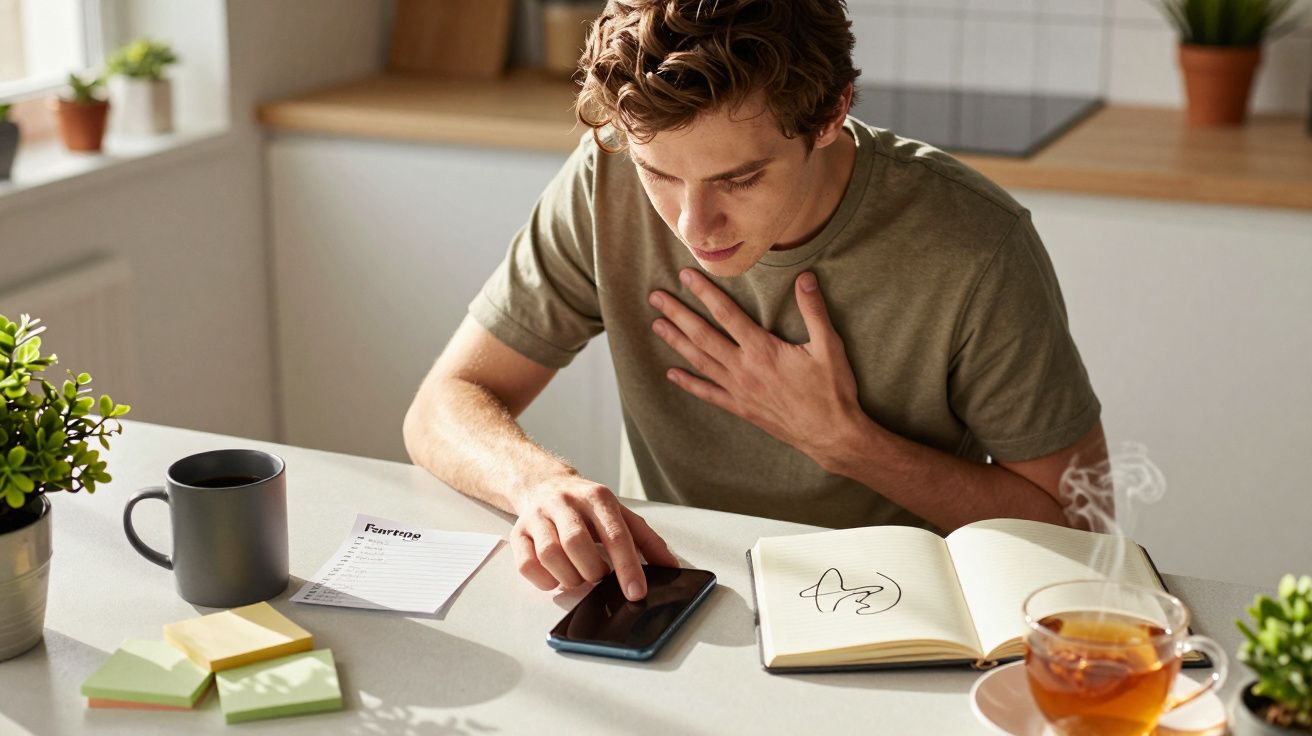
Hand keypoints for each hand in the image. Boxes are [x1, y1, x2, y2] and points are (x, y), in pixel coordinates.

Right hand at [510, 475, 678, 600]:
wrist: (544, 484)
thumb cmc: (586, 506)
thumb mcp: (620, 514)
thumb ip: (647, 540)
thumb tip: (671, 567)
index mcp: (597, 497)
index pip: (615, 534)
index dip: (627, 567)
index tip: (636, 592)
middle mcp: (565, 503)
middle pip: (577, 544)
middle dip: (592, 571)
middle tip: (599, 577)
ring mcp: (538, 516)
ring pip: (550, 555)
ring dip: (569, 577)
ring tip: (579, 576)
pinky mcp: (519, 532)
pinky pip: (526, 565)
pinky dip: (545, 580)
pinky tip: (557, 576)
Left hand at [648, 269, 867, 470]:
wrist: (831, 435)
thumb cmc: (832, 391)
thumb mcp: (829, 347)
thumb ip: (813, 311)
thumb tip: (805, 277)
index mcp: (762, 350)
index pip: (726, 314)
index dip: (704, 292)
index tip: (686, 276)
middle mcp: (744, 369)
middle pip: (703, 336)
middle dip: (678, 314)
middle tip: (655, 297)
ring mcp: (739, 390)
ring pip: (700, 361)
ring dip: (676, 342)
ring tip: (656, 326)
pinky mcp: (741, 408)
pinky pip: (708, 393)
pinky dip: (688, 383)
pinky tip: (671, 374)